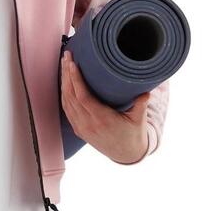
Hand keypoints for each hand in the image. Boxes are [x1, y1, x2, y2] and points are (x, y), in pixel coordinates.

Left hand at [60, 48, 150, 163]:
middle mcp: (88, 124)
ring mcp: (81, 128)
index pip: (83, 97)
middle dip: (67, 74)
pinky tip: (64, 81)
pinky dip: (64, 94)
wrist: (126, 154)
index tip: (73, 63)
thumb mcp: (140, 120)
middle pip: (71, 96)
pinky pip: (67, 109)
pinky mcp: (79, 129)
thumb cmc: (134, 134)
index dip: (76, 80)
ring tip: (64, 63)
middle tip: (67, 55)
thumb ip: (142, 104)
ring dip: (64, 82)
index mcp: (102, 120)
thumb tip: (147, 89)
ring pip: (67, 102)